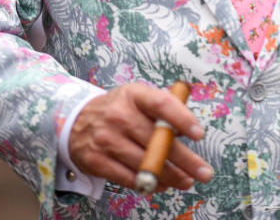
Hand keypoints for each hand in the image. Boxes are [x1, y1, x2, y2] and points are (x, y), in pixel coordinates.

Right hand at [69, 83, 212, 191]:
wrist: (75, 121)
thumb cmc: (119, 110)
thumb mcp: (138, 98)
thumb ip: (164, 108)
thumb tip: (190, 129)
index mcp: (134, 95)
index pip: (162, 104)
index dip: (183, 119)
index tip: (199, 135)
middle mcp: (119, 115)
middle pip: (157, 140)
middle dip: (185, 160)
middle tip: (203, 172)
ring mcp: (106, 139)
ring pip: (145, 163)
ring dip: (170, 176)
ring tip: (186, 181)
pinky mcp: (96, 161)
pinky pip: (129, 178)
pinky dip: (149, 184)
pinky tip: (162, 185)